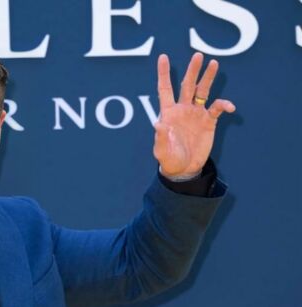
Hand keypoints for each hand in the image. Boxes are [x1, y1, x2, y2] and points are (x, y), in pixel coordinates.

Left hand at [154, 52, 235, 178]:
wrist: (184, 170)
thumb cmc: (169, 160)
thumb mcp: (162, 152)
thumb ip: (160, 138)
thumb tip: (157, 124)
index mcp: (169, 113)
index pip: (165, 90)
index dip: (164, 74)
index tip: (163, 57)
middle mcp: (183, 109)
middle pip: (187, 85)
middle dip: (192, 70)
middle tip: (198, 56)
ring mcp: (196, 114)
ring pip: (203, 91)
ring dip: (208, 78)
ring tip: (214, 63)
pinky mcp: (208, 121)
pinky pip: (217, 109)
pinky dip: (223, 105)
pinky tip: (229, 107)